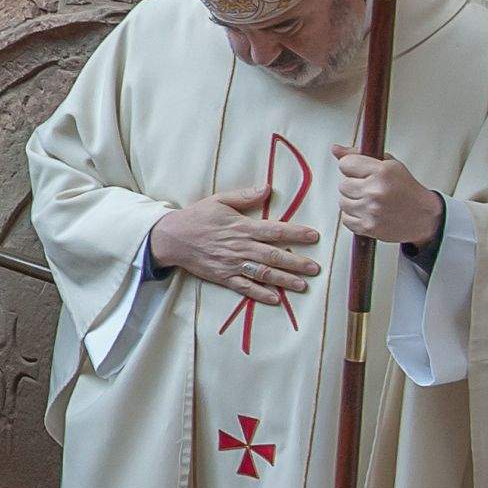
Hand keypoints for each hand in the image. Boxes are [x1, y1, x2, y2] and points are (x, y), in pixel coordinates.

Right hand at [147, 187, 321, 307]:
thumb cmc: (197, 217)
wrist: (171, 238)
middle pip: (273, 255)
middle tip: (316, 268)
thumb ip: (244, 196)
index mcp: (241, 226)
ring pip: (263, 273)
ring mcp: (232, 264)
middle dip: (296, 263)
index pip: (274, 230)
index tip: (314, 236)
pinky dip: (260, 294)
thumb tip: (267, 188)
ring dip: (284, 280)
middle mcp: (240, 247)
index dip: (295, 233)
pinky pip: (245, 287)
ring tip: (303, 286)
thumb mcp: (219, 200)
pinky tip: (275, 299)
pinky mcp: (223, 277)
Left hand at [332, 148, 444, 246]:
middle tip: (369, 188)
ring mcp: (371, 210)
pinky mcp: (368, 227)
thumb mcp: (389, 164)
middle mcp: (376, 191)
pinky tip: (368, 212)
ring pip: (342, 202)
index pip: (345, 164)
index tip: (361, 172)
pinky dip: (354, 216)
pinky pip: (345, 218)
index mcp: (383, 172)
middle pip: (342, 184)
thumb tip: (335, 149)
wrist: (424, 217)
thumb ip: (359, 154)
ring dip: (353, 201)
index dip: (352, 168)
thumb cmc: (406, 190)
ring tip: (370, 201)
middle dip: (354, 185)